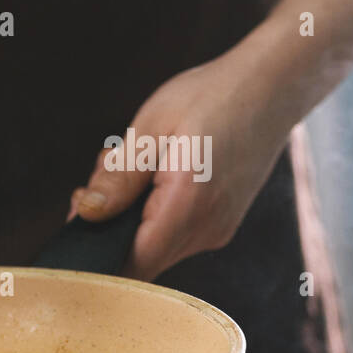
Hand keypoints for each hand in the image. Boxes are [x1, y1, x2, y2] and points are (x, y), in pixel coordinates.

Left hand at [68, 49, 295, 280]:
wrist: (273, 87)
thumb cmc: (216, 96)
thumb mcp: (152, 127)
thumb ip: (118, 178)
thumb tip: (87, 214)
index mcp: (187, 206)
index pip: (130, 265)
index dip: (95, 251)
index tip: (79, 213)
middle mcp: (207, 229)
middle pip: (139, 257)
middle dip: (110, 223)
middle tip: (106, 171)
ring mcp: (218, 230)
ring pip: (155, 244)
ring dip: (132, 214)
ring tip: (136, 162)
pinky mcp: (221, 223)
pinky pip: (174, 232)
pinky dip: (154, 210)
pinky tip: (157, 171)